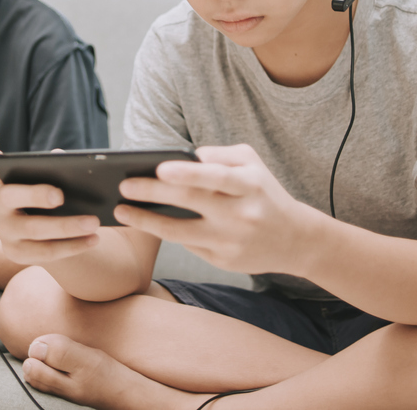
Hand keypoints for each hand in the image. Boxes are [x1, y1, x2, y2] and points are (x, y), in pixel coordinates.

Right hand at [0, 134, 101, 264]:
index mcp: (4, 178)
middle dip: (36, 195)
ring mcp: (3, 230)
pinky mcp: (15, 253)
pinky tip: (93, 239)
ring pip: (33, 230)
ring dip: (66, 227)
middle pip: (10, 197)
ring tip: (93, 222)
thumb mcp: (50, 181)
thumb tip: (60, 156)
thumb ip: (52, 167)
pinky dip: (72, 246)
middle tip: (62, 196)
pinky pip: (45, 252)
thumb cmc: (49, 198)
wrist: (47, 236)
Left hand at [114, 144, 311, 275]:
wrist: (295, 239)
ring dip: (145, 221)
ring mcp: (230, 240)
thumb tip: (183, 157)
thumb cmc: (263, 192)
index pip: (216, 177)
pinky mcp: (223, 260)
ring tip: (121, 210)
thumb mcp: (252, 164)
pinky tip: (142, 223)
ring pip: (180, 232)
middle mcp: (240, 214)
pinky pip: (186, 245)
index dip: (188, 173)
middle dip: (153, 194)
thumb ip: (220, 155)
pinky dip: (162, 233)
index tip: (159, 168)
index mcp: (249, 185)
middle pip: (191, 203)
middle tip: (123, 185)